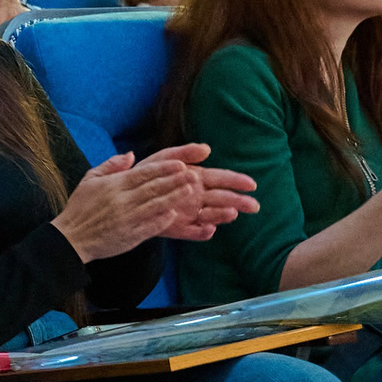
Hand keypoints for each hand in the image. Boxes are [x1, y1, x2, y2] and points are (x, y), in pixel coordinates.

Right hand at [50, 150, 208, 262]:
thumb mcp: (89, 180)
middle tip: (193, 175)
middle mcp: (122, 201)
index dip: (163, 169)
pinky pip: (150, 227)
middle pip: (153, 188)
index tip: (180, 164)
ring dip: (174, 198)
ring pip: (155, 206)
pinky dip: (162, 220)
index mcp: (114, 185)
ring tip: (190, 191)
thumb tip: (131, 155)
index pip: (144, 174)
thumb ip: (111, 165)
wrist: (71, 238)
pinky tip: (174, 214)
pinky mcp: (130, 236)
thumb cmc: (80, 208)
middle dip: (175, 181)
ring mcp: (127, 219)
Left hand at [133, 142, 258, 240]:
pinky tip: (209, 230)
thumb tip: (207, 149)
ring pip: (211, 215)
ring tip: (231, 213)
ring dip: (222, 215)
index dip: (237, 181)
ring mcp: (190, 213)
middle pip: (223, 199)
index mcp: (197, 178)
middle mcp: (198, 197)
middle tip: (254, 206)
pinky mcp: (179, 228)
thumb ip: (184, 152)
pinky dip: (202, 232)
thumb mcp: (164, 158)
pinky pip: (193, 232)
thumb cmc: (148, 173)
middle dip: (239, 201)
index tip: (251, 184)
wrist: (127, 195)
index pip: (222, 178)